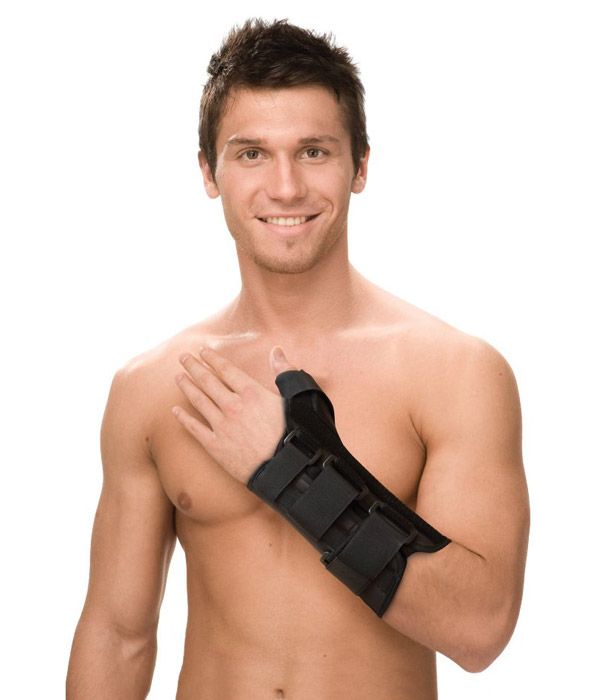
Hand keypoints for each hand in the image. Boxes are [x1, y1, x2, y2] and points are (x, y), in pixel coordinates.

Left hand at [172, 345, 294, 483]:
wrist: (287, 469)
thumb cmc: (296, 434)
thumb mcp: (297, 397)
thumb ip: (285, 372)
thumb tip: (276, 351)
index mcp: (252, 393)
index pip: (226, 370)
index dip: (213, 359)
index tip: (202, 350)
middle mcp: (233, 406)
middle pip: (208, 382)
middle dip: (194, 367)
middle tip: (183, 358)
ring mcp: (222, 426)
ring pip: (199, 401)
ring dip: (186, 387)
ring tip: (177, 377)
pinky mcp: (216, 446)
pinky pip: (195, 429)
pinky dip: (183, 419)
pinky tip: (175, 411)